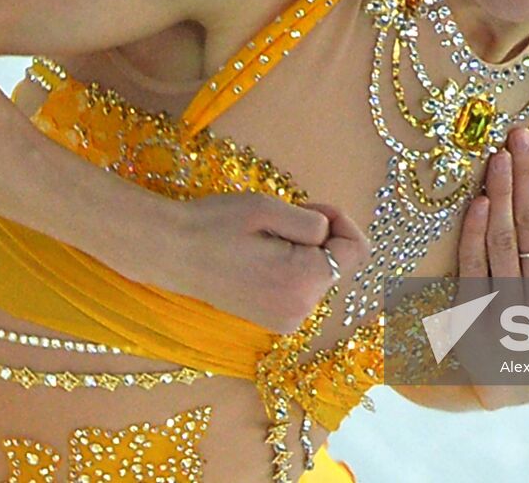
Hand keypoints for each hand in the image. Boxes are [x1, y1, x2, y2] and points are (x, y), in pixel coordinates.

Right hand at [115, 192, 369, 335]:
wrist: (170, 252)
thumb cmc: (214, 224)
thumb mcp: (267, 208)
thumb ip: (312, 223)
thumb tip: (330, 234)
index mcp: (303, 282)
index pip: (357, 251)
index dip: (340, 221)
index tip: (310, 208)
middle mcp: (300, 310)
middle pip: (339, 262)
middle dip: (320, 236)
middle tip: (281, 219)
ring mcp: (287, 320)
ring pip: (321, 273)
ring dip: (304, 250)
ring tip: (266, 239)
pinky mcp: (275, 320)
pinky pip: (303, 286)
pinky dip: (293, 266)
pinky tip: (262, 257)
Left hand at [453, 126, 528, 401]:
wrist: (516, 385)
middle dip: (527, 178)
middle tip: (517, 136)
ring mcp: (511, 317)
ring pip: (507, 245)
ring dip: (503, 196)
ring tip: (499, 157)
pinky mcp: (474, 324)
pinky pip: (474, 271)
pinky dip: (476, 235)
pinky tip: (479, 202)